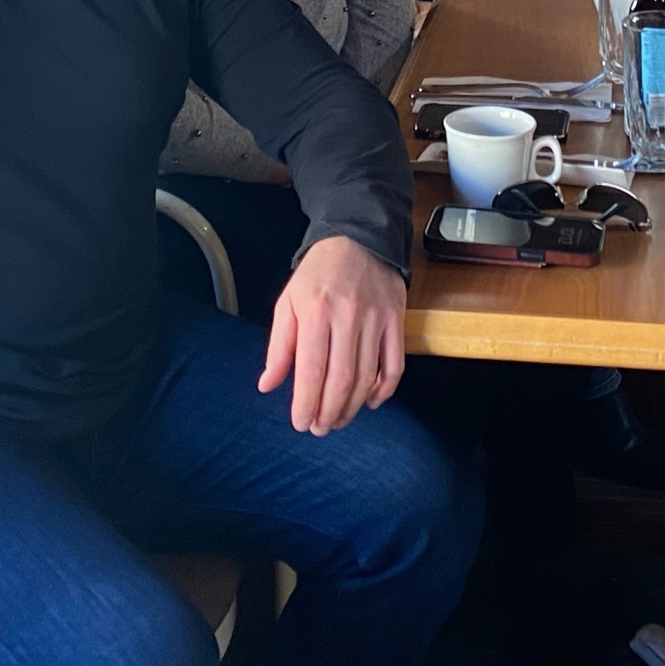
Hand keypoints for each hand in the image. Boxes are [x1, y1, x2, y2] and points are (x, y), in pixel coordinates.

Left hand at [261, 234, 406, 435]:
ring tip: (338, 420)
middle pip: (341, 380)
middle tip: (319, 428)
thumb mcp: (288, 302)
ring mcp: (376, 318)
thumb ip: (279, 346)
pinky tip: (370, 402)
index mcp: (315, 312)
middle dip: (328, 413)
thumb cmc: (317, 274)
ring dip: (352, 407)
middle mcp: (347, 316)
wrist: (357, 237)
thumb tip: (268, 385)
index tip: (300, 423)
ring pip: (367, 377)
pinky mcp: (396, 319)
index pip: (310, 371)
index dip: (305, 404)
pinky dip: (384, 390)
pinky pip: (394, 364)